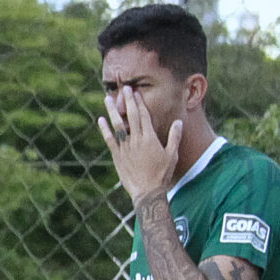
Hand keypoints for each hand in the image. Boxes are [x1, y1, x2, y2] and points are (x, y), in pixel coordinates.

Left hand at [99, 86, 184, 204]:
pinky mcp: (116, 156)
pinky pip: (109, 140)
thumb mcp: (172, 154)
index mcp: (150, 138)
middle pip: (131, 117)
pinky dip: (105, 129)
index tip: (136, 91)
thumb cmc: (161, 173)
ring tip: (107, 99)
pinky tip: (100, 119)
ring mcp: (125, 148)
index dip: (139, 102)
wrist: (147, 191)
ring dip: (112, 111)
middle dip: (128, 101)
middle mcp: (136, 141)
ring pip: (117, 126)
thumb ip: (174, 137)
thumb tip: (178, 121)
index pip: (144, 116)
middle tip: (124, 88)